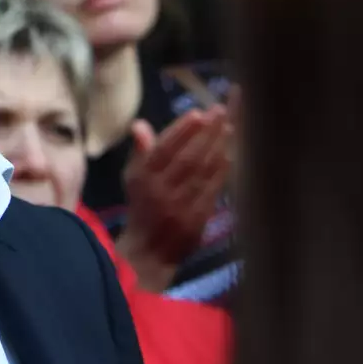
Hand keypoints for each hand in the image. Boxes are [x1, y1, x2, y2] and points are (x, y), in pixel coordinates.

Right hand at [116, 106, 231, 290]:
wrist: (148, 251)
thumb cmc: (142, 207)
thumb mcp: (133, 178)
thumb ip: (141, 151)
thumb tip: (139, 124)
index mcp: (143, 178)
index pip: (163, 150)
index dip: (181, 131)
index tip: (198, 113)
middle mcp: (161, 190)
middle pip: (186, 158)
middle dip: (204, 134)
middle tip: (219, 112)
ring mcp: (180, 205)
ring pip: (201, 172)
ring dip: (216, 148)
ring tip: (227, 127)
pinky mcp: (197, 218)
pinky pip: (211, 190)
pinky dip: (221, 172)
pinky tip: (229, 155)